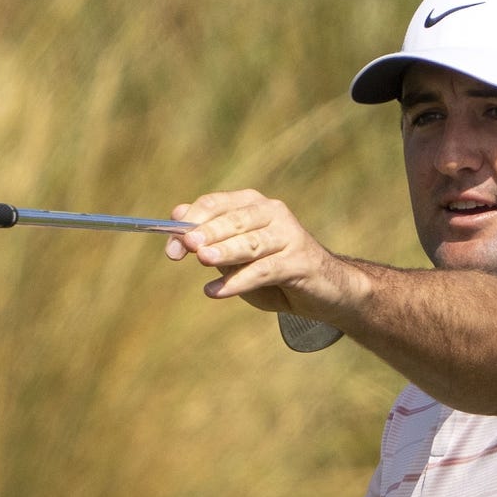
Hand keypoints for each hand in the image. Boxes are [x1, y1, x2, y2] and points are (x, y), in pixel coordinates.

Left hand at [165, 189, 356, 317]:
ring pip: (250, 243)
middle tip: (188, 246)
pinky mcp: (301, 261)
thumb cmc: (274, 272)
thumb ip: (212, 241)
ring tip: (203, 260)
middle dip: (208, 233)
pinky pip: (264, 270)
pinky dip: (238, 282)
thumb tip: (176, 221)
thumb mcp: (238, 258)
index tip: (172, 245)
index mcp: (254, 205)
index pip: (216, 204)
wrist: (324, 291)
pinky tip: (215, 292)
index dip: (192, 221)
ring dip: (225, 251)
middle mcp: (273, 213)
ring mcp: (290, 235)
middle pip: (234, 220)